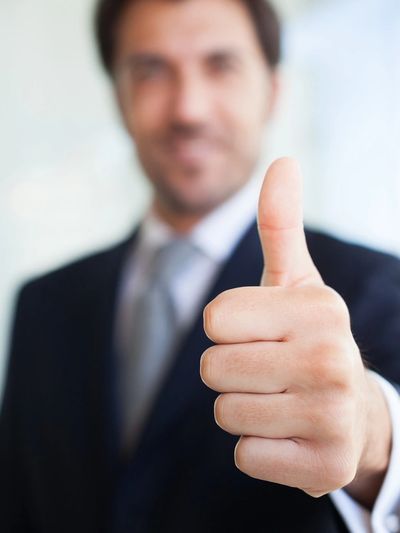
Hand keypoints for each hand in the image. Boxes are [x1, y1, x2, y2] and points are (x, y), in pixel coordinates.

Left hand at [200, 158, 390, 506]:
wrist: (352, 411)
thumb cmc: (308, 338)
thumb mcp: (296, 282)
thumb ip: (281, 224)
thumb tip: (283, 161)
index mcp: (319, 309)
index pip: (215, 321)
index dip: (226, 329)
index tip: (261, 333)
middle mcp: (331, 360)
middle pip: (213, 369)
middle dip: (230, 371)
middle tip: (270, 370)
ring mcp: (332, 418)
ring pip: (226, 413)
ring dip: (243, 408)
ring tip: (281, 399)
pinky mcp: (323, 468)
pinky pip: (244, 455)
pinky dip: (258, 447)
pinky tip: (290, 433)